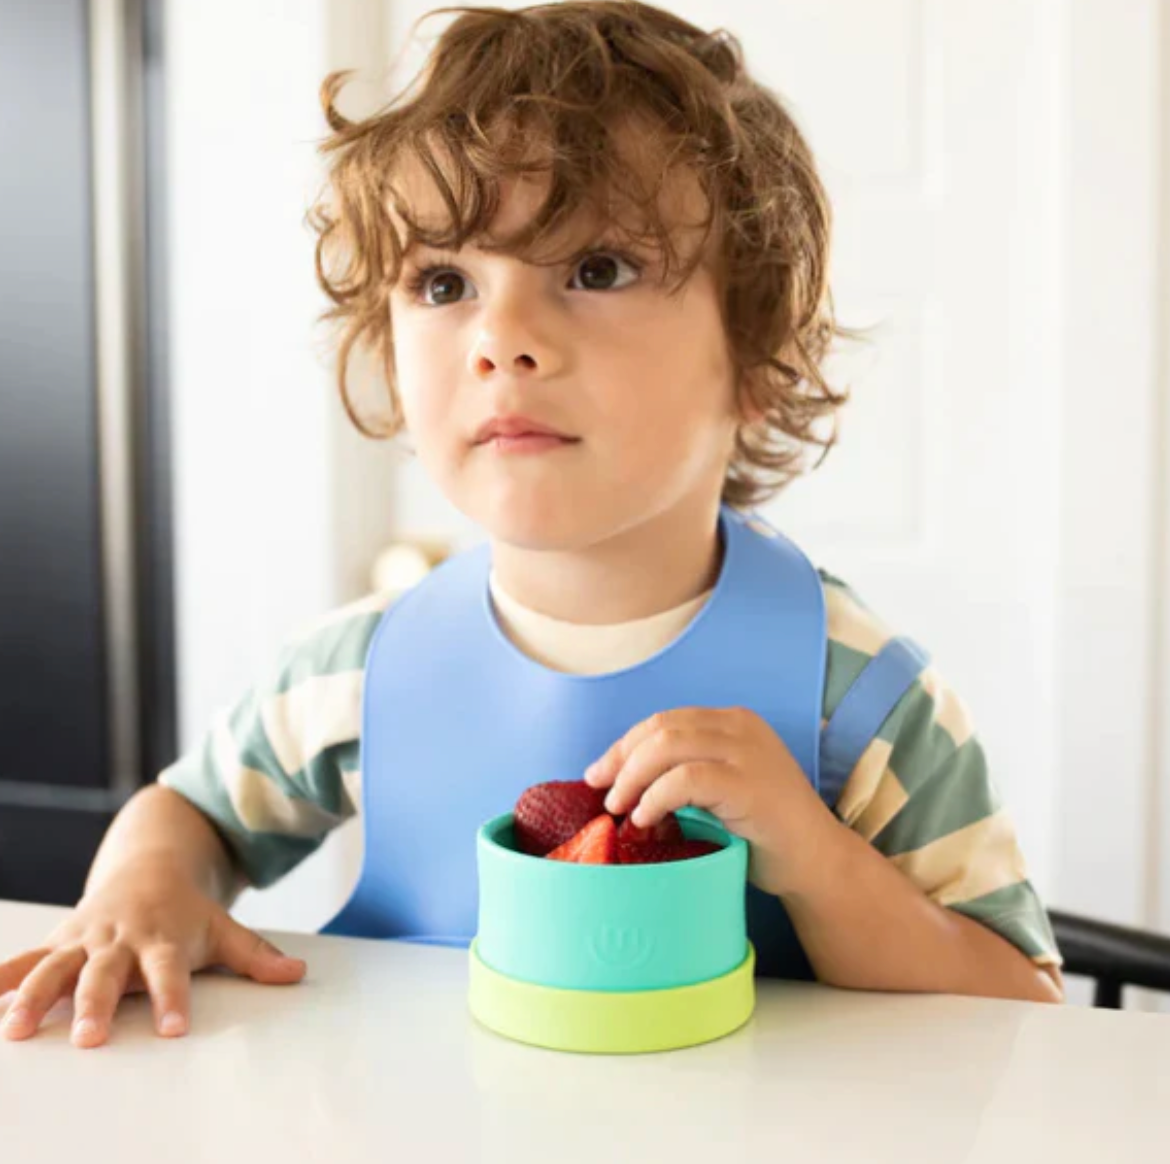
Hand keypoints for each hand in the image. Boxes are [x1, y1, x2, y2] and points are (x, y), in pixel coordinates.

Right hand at [0, 857, 305, 1048]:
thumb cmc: (187, 911)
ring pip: (57, 967)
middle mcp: (121, 940)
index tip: (175, 1030)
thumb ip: (255, 955)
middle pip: (107, 974)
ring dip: (35, 996)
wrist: (149, 866)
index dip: (173, 999)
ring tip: (18, 1028)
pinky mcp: (59, 940)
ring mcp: (86, 938)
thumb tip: (297, 975)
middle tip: (91, 1038)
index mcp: (163, 940)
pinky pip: (25, 959)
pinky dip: (2, 977)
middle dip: (96, 1005)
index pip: (171, 974)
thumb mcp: (223, 927)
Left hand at [584, 706, 839, 896]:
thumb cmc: (761, 831)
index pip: (664, 721)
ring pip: (668, 746)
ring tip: (621, 809)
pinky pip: (686, 780)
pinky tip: (646, 820)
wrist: (816, 861)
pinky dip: (656, 798)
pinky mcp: (748, 785)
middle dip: (621, 759)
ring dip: (633, 778)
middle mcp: (740, 727)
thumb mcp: (719, 789)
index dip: (624, 745)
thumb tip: (617, 784)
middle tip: (602, 792)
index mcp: (732, 722)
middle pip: (660, 728)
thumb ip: (683, 775)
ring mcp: (747, 753)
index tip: (599, 774)